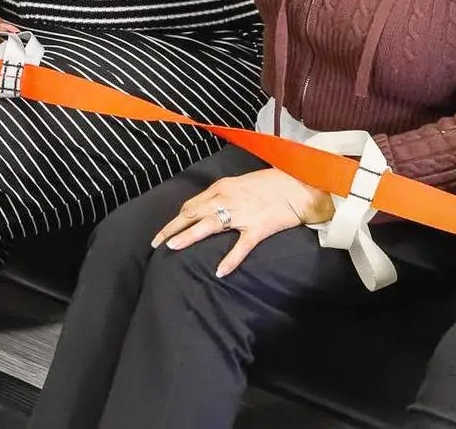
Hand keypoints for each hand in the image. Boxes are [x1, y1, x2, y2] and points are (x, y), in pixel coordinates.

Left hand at [153, 167, 337, 277]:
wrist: (298, 186)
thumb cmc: (270, 184)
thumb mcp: (240, 184)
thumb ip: (222, 195)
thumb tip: (206, 208)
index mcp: (222, 187)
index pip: (192, 204)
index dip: (177, 218)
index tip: (167, 230)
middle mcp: (227, 198)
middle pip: (193, 213)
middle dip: (173, 228)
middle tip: (157, 242)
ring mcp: (242, 214)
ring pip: (209, 225)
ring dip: (189, 236)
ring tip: (173, 247)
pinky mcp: (258, 228)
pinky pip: (241, 246)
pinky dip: (230, 259)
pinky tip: (219, 271)